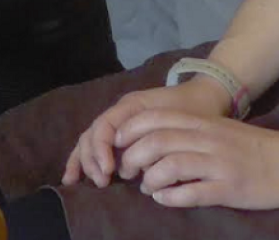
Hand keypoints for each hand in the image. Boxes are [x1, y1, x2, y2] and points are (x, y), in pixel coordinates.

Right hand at [63, 76, 229, 188]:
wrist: (205, 96)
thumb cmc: (192, 109)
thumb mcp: (177, 122)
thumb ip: (153, 140)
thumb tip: (131, 167)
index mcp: (132, 105)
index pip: (105, 125)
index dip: (101, 149)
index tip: (109, 171)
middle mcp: (120, 111)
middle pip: (92, 133)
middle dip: (92, 159)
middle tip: (103, 182)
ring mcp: (119, 121)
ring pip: (90, 138)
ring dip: (86, 161)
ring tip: (91, 182)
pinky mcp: (120, 133)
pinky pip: (95, 143)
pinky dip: (83, 159)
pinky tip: (74, 178)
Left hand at [112, 109, 278, 208]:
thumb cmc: (253, 149)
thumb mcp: (221, 131)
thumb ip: (191, 133)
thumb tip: (154, 143)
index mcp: (205, 123)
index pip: (157, 118)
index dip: (131, 130)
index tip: (119, 144)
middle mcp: (208, 139)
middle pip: (158, 141)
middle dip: (134, 158)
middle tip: (129, 172)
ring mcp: (218, 163)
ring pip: (170, 166)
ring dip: (151, 180)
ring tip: (149, 187)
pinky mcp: (228, 188)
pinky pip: (191, 193)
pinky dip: (171, 198)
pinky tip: (166, 199)